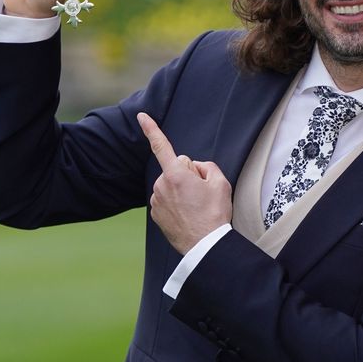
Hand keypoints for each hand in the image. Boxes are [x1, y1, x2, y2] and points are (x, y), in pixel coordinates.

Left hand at [138, 113, 232, 254]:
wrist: (205, 246)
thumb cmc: (215, 214)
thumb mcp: (221, 183)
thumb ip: (206, 166)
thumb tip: (195, 169)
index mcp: (175, 174)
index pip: (162, 146)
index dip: (152, 129)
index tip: (141, 115)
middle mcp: (161, 185)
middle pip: (176, 169)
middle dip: (187, 176)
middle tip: (202, 194)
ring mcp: (156, 201)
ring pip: (171, 185)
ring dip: (182, 191)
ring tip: (196, 207)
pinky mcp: (155, 214)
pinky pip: (166, 200)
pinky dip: (176, 204)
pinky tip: (187, 215)